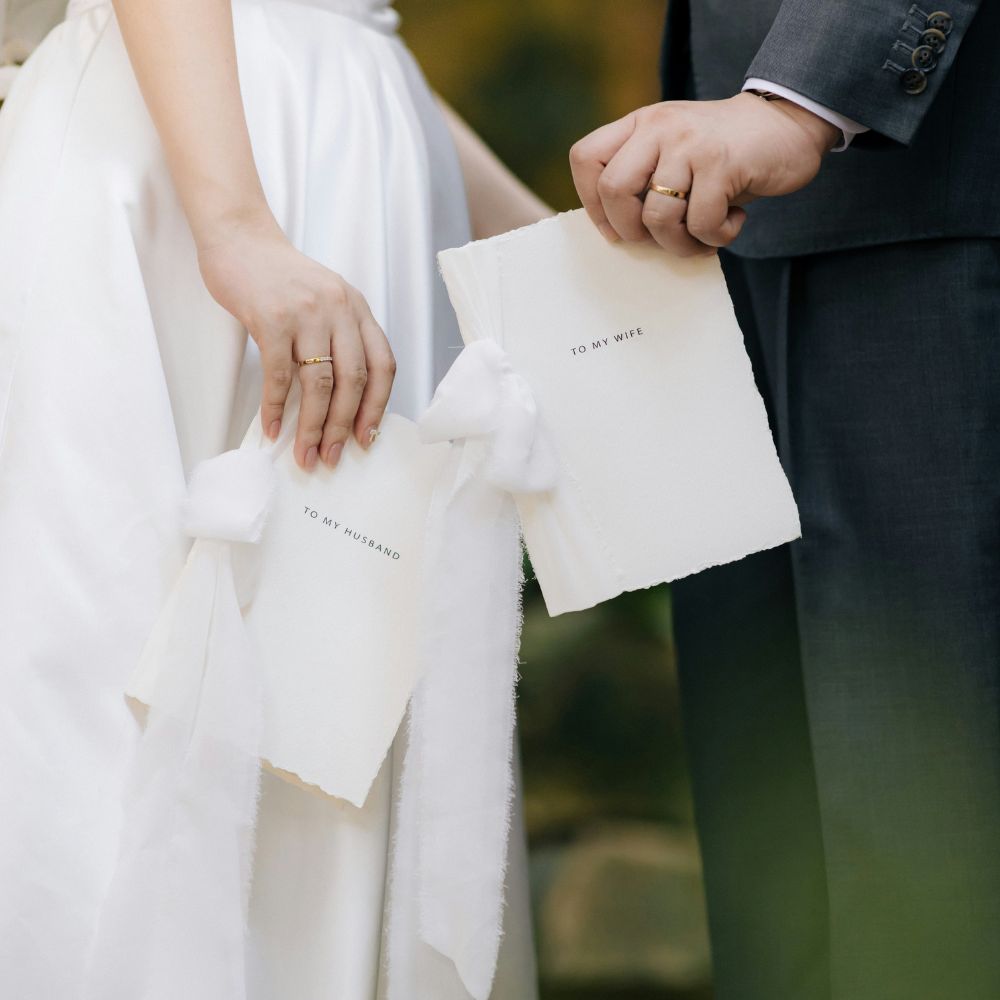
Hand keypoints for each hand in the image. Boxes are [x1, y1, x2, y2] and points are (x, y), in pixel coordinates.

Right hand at [198, 213, 394, 470]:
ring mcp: (305, 313)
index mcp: (357, 309)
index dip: (377, 406)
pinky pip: (279, 374)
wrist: (240, 239)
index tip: (367, 439)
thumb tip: (342, 403)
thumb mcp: (325, 301)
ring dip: (312, 425)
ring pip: (319, 383)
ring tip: (305, 453)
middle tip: (332, 457)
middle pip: (353, 380)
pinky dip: (276, 407)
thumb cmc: (281, 278)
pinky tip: (273, 428)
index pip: (383, 365)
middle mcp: (338, 309)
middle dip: (344, 426)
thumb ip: (339, 338)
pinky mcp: (271, 318)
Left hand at [569, 92, 838, 254]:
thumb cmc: (724, 154)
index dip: (592, 204)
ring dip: (679, 243)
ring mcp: (690, 143)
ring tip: (702, 238)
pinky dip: (716, 237)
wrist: (788, 124)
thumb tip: (617, 233)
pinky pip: (701, 222)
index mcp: (640, 125)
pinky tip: (733, 222)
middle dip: (631, 231)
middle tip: (658, 238)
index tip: (616, 230)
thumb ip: (644, 177)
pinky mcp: (722, 163)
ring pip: (658, 215)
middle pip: (613, 190)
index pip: (585, 158)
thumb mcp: (673, 151)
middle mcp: (659, 127)